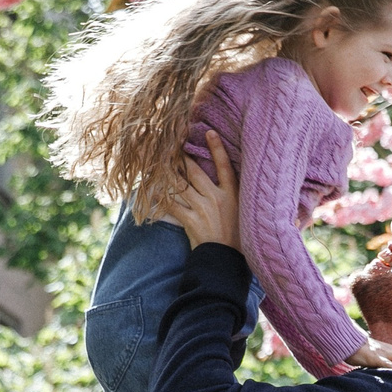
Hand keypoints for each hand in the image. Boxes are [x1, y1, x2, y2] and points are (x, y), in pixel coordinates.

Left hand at [143, 126, 239, 250]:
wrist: (226, 260)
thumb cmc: (236, 236)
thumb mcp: (241, 210)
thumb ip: (232, 194)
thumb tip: (223, 177)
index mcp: (232, 194)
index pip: (225, 166)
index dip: (217, 148)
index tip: (209, 132)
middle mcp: (216, 198)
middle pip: (196, 171)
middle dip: (182, 156)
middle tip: (171, 141)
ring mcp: (202, 209)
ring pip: (180, 185)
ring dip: (167, 172)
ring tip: (156, 160)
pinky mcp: (191, 221)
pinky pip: (171, 205)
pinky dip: (160, 198)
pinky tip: (149, 189)